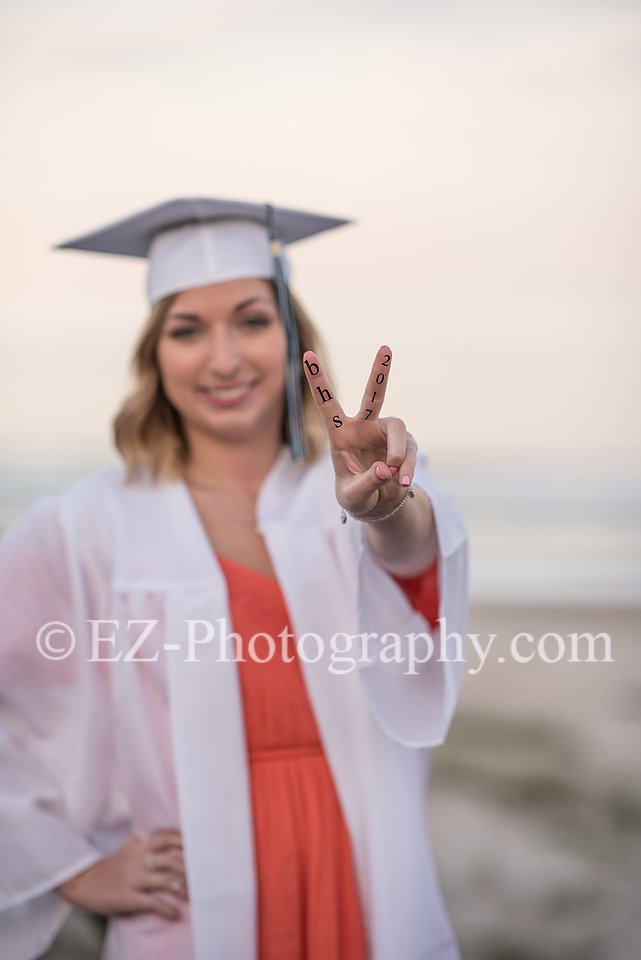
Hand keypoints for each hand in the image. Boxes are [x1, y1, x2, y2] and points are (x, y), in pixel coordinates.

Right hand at [57, 830, 186, 920]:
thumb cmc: (108, 867)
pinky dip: (166, 910)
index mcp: (139, 847)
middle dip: (189, 870)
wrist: (83, 882)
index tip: (198, 848)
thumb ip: (142, 842)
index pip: (166, 839)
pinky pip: (152, 903)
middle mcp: (139, 860)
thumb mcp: (125, 848)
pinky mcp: (129, 898)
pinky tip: (175, 915)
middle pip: (171, 861)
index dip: (183, 842)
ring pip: (166, 882)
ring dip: (182, 891)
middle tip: (201, 878)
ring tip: (193, 898)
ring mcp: (134, 879)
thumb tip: (158, 836)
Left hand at [303, 346, 415, 517]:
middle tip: (386, 348)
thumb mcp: (354, 496)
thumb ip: (367, 483)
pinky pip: (409, 453)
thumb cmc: (356, 496)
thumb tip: (387, 468)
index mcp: (340, 434)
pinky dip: (408, 469)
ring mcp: (386, 434)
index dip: (317, 380)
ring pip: (397, 429)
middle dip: (380, 372)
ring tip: (394, 474)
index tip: (307, 355)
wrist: (378, 505)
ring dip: (398, 452)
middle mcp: (364, 427)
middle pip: (373, 396)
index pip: (327, 404)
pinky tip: (403, 483)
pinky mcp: (405, 445)